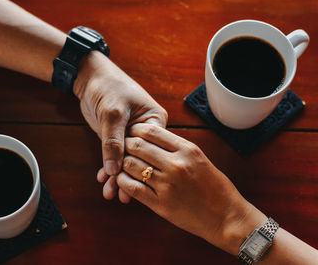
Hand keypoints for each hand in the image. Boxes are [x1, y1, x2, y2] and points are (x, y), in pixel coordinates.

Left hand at [74, 51, 166, 202]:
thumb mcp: (113, 113)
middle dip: (128, 176)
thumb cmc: (108, 87)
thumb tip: (113, 169)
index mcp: (155, 121)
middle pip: (139, 158)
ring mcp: (130, 135)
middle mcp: (145, 130)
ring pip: (126, 160)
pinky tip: (104, 181)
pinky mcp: (116, 138)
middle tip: (121, 196)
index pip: (151, 149)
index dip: (141, 167)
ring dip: (117, 176)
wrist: (90, 77)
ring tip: (110, 194)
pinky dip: (109, 168)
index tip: (132, 185)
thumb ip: (113, 141)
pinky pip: (115, 156)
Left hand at [116, 123, 266, 254]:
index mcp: (187, 150)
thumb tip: (151, 137)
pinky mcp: (160, 204)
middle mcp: (176, 164)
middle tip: (121, 146)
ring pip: (130, 165)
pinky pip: (132, 188)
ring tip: (121, 163)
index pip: (151, 131)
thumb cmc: (215, 187)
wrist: (226, 217)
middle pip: (137, 146)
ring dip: (122, 162)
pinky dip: (122, 181)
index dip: (135, 129)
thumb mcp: (199, 159)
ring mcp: (167, 185)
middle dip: (125, 144)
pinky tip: (122, 179)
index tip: (130, 132)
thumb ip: (177, 147)